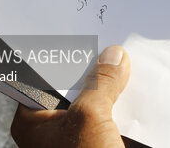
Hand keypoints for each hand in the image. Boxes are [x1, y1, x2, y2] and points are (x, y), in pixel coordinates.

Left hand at [11, 46, 130, 147]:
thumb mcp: (89, 118)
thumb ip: (100, 84)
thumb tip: (113, 57)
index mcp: (34, 120)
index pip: (45, 75)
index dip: (64, 53)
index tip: (81, 32)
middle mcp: (52, 126)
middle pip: (75, 85)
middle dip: (94, 68)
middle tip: (110, 45)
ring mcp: (77, 135)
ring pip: (96, 101)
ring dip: (112, 87)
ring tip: (126, 63)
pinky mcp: (99, 142)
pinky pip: (111, 117)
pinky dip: (123, 106)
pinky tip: (136, 90)